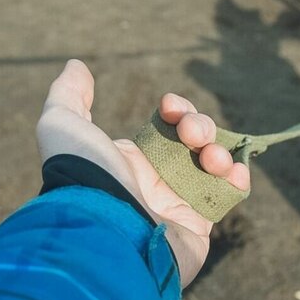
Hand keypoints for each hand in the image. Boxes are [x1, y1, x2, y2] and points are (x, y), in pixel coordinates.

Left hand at [36, 60, 250, 286]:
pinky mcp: (198, 226)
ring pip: (214, 166)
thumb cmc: (84, 176)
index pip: (167, 126)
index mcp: (130, 159)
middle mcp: (154, 181)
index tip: (170, 107)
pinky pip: (227, 197)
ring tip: (212, 160)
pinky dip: (237, 180)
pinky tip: (233, 173)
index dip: (177, 109)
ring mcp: (178, 203)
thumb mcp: (62, 125)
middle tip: (192, 135)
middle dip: (201, 127)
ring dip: (219, 152)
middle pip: (195, 141)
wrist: (103, 233)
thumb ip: (68, 94)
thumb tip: (77, 67)